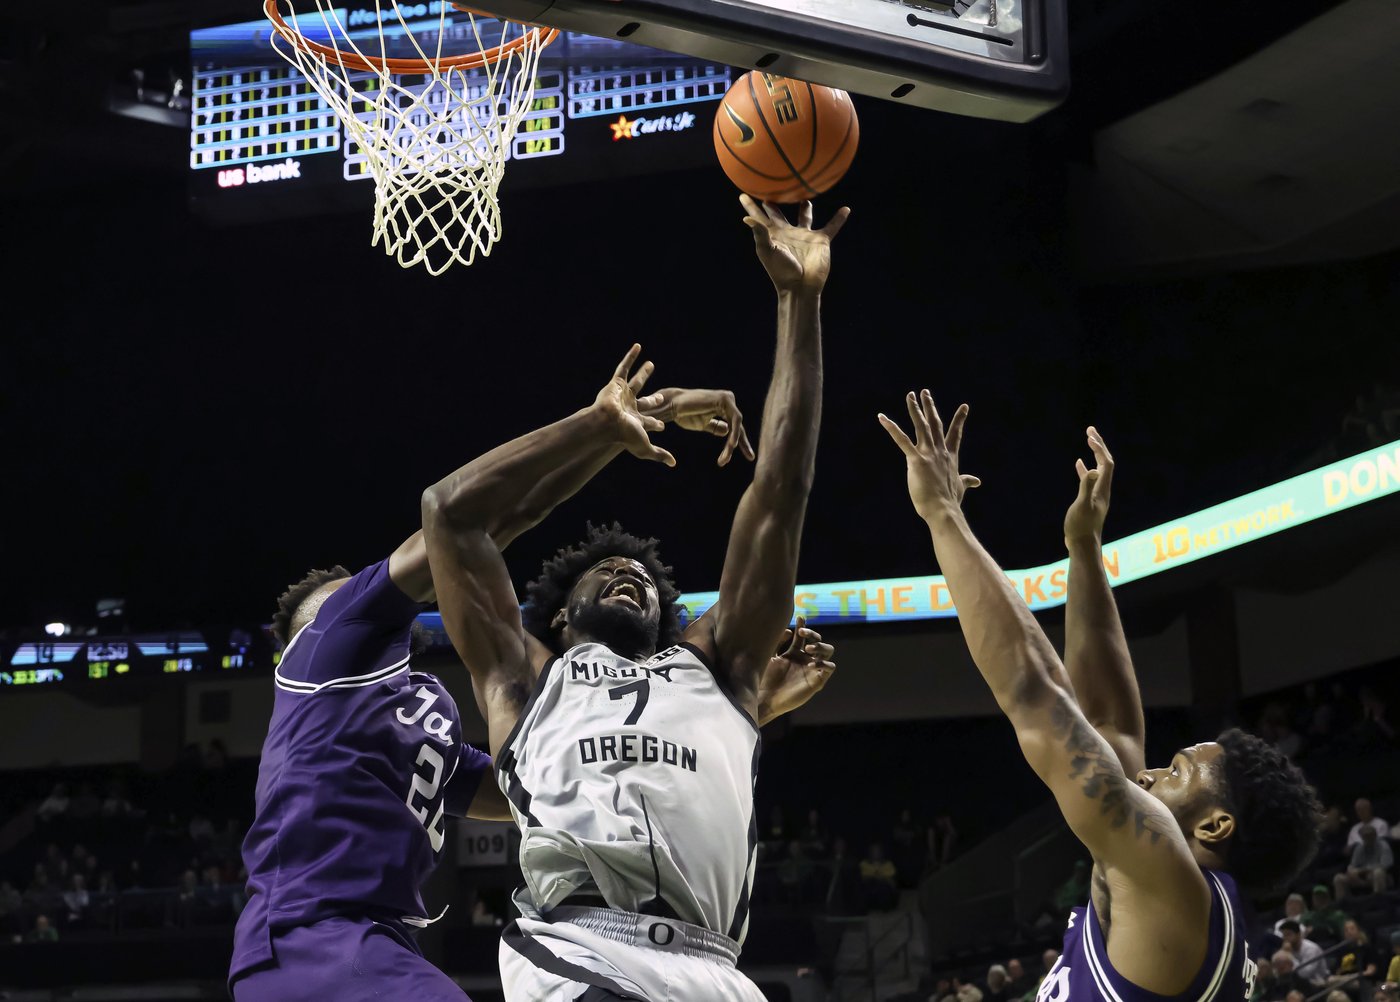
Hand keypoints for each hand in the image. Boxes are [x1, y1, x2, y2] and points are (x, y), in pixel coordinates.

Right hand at [592, 344, 675, 466]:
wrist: (605, 423)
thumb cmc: (624, 435)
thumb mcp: (645, 447)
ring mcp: (623, 395)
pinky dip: (630, 357)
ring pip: (636, 381)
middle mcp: (630, 408)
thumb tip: (674, 464)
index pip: (649, 423)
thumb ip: (659, 454)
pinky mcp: (616, 383)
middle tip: (661, 398)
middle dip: (653, 401)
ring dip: (644, 374)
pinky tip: (638, 346)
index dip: (656, 424)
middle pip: (644, 402)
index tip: (663, 424)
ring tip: (651, 365)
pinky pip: (624, 367)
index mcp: (636, 422)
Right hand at [638, 388, 755, 466]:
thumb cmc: (684, 414)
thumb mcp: (703, 424)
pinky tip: (732, 445)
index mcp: (723, 408)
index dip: (742, 442)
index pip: (736, 427)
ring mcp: (728, 398)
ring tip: (725, 458)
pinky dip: (734, 432)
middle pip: (738, 426)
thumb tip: (727, 431)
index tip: (750, 457)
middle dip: (741, 444)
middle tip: (747, 458)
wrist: (672, 406)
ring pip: (737, 425)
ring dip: (733, 442)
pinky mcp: (725, 398)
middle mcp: (728, 401)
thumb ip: (715, 427)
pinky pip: (734, 419)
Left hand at [740, 195, 849, 293]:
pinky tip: (846, 209)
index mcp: (773, 234)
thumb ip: (760, 233)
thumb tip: (747, 218)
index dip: (751, 207)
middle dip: (775, 204)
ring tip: (804, 196)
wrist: (800, 286)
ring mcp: (805, 236)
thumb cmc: (781, 270)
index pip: (759, 217)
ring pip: (805, 217)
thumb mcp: (768, 251)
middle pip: (779, 214)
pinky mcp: (821, 241)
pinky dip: (839, 219)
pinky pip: (832, 227)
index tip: (743, 194)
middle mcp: (788, 232)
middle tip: (772, 188)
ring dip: (805, 208)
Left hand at [757, 616, 835, 721]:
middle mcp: (805, 659)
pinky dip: (824, 663)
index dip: (803, 626)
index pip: (803, 636)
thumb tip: (789, 630)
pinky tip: (811, 664)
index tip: (800, 617)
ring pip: (828, 650)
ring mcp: (812, 669)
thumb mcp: (769, 656)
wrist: (765, 699)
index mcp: (794, 653)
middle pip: (817, 640)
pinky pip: (830, 668)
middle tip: (802, 634)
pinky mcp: (817, 681)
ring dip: (820, 646)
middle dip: (812, 633)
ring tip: (808, 648)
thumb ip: (777, 642)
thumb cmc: (764, 679)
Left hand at [878, 389, 979, 522]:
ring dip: (915, 409)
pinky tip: (882, 417)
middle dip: (930, 406)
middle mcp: (940, 451)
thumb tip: (977, 481)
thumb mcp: (960, 487)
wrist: (943, 510)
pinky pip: (901, 439)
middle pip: (935, 423)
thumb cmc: (950, 501)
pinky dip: (891, 427)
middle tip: (925, 391)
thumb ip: (967, 480)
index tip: (964, 406)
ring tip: (910, 395)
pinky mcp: (916, 460)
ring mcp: (928, 454)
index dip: (959, 419)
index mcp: (950, 457)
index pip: (955, 434)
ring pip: (921, 426)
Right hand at [1064, 426, 1113, 544]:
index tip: (1088, 436)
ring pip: (1098, 468)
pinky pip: (1089, 478)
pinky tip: (1078, 463)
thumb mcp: (1082, 506)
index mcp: (1103, 489)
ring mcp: (1096, 494)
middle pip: (1105, 462)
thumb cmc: (1080, 526)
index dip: (1099, 448)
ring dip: (1094, 453)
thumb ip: (1086, 487)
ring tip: (1087, 439)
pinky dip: (1084, 468)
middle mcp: (1103, 489)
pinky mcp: (1089, 499)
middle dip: (1099, 445)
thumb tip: (1093, 469)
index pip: (1106, 463)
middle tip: (1090, 429)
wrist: (1082, 544)